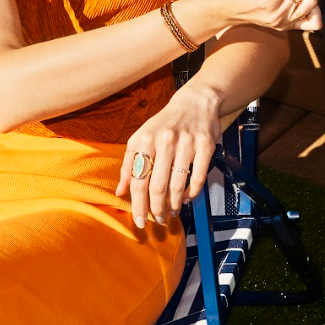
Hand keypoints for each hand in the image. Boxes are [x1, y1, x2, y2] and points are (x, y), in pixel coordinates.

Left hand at [116, 82, 220, 226]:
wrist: (195, 102)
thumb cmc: (165, 123)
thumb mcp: (140, 139)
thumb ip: (128, 165)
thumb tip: (120, 192)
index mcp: (144, 139)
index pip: (138, 180)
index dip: (138, 205)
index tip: (140, 221)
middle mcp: (164, 140)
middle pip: (157, 186)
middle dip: (157, 209)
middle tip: (159, 220)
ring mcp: (186, 143)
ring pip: (177, 185)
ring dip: (175, 205)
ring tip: (173, 212)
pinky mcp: (205, 145)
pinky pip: (198, 177)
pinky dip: (192, 193)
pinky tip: (187, 198)